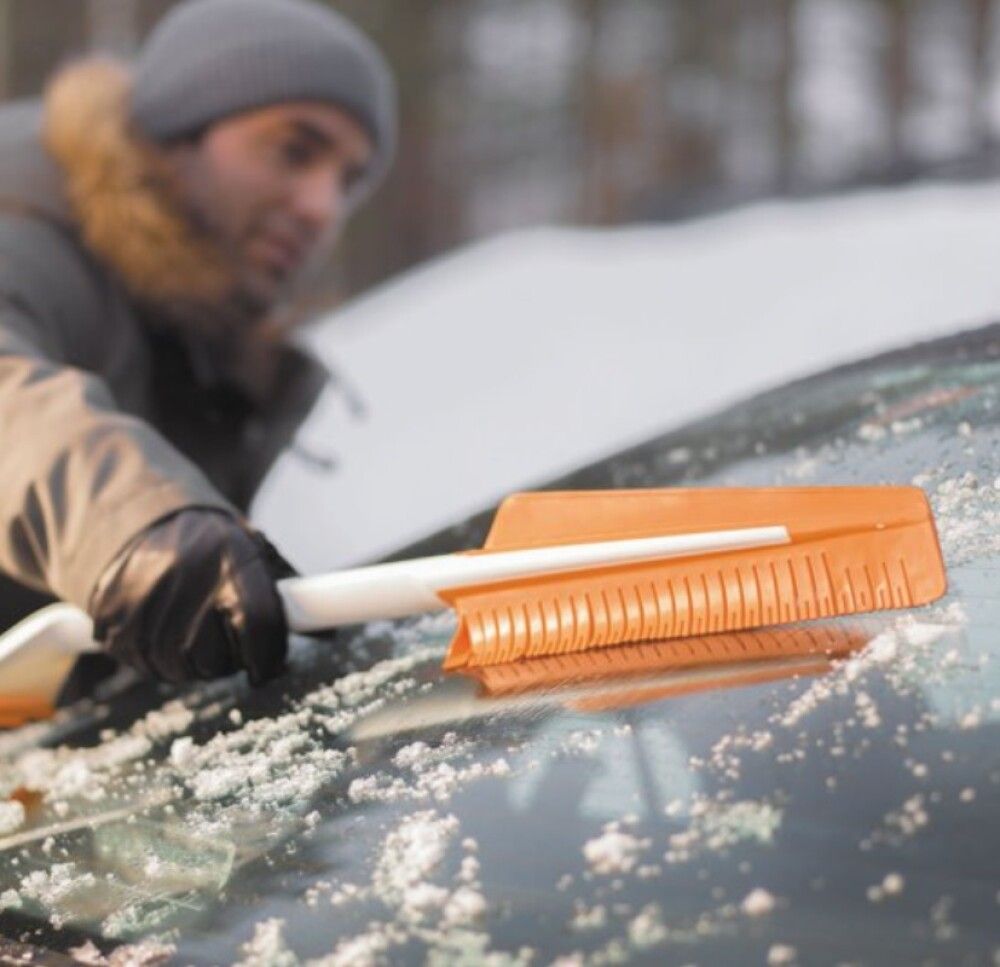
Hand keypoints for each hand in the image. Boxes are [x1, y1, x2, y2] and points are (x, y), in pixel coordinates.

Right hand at [87, 509, 293, 684]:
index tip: (268, 667)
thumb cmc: (213, 545)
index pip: (258, 623)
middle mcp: (187, 576)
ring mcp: (144, 597)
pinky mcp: (111, 615)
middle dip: (226, 659)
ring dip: (191, 662)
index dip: (268, 656)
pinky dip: (155, 657)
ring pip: (178, 668)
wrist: (142, 519)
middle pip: (215, 658)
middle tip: (224, 636)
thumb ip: (289, 594)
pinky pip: (141, 663)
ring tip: (191, 627)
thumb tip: (328, 635)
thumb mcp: (255, 552)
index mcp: (231, 558)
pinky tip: (160, 627)